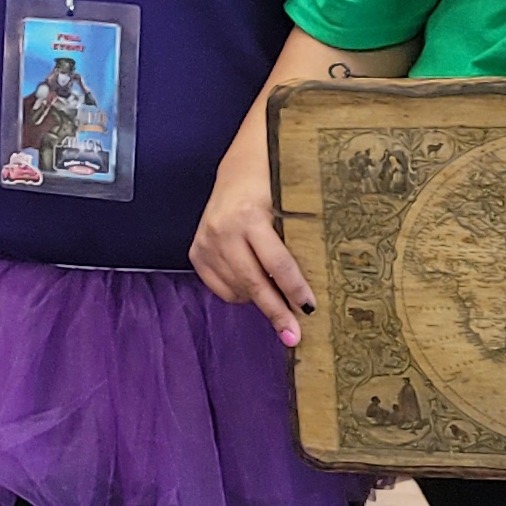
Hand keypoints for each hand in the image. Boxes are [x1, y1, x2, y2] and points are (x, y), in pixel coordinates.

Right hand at [190, 170, 316, 348]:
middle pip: (254, 282)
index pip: (276, 263)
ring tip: (277, 301)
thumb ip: (294, 241)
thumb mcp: (286, 208)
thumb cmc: (271, 187)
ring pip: (236, 288)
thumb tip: (309, 289)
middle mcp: (223, 231)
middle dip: (276, 312)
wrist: (238, 171)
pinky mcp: (196, 252)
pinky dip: (238, 293)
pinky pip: (220, 288)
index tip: (309, 309)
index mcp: (250, 216)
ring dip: (259, 300)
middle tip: (292, 335)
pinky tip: (252, 286)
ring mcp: (206, 242)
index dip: (294, 289)